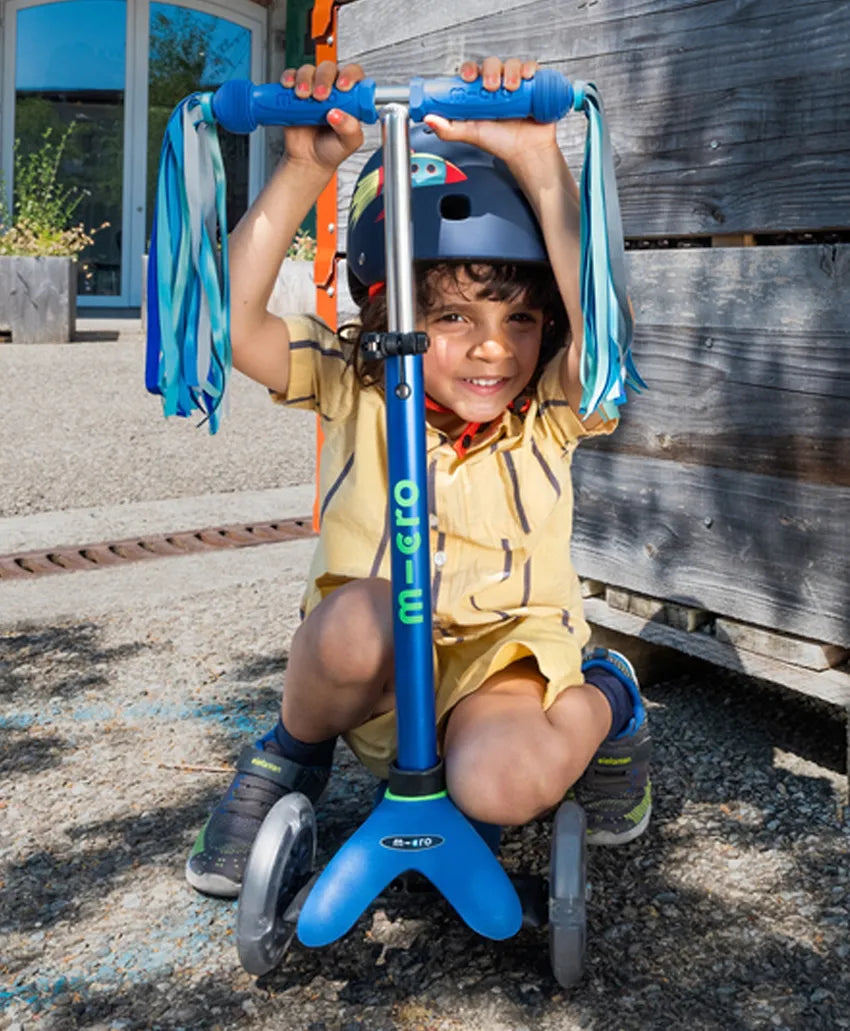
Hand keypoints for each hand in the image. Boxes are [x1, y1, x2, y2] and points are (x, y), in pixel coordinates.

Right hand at [279, 61, 365, 171]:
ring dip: (305, 79)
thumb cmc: (332, 150)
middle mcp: (332, 90)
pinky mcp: (295, 92)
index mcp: (350, 98)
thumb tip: (338, 114)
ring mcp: (313, 89)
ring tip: (304, 96)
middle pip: (329, 68)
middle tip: (320, 97)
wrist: (308, 160)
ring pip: (309, 70)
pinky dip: (289, 77)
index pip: (354, 74)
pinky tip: (289, 86)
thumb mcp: (348, 144)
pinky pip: (291, 76)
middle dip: (323, 79)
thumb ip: (350, 130)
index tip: (342, 87)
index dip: (349, 75)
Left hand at [423, 57, 560, 178]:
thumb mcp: (470, 134)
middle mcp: (496, 87)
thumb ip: (448, 129)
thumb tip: (428, 119)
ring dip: (510, 71)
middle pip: (491, 64)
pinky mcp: (532, 86)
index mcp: (479, 95)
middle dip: (490, 71)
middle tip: (492, 87)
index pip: (471, 72)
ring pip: (510, 64)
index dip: (469, 70)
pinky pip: (530, 68)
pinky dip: (528, 69)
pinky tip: (526, 79)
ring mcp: (514, 85)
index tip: (468, 77)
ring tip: (511, 89)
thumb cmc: (500, 143)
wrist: (526, 152)